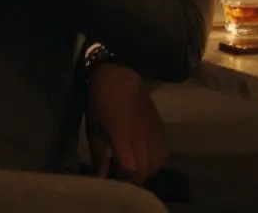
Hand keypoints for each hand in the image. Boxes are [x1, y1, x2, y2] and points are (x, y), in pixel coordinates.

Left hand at [86, 63, 168, 185]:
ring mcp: (153, 132)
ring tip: (135, 167)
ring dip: (147, 171)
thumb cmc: (101, 102)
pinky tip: (146, 157)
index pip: (131, 169)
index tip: (112, 180)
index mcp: (122, 138)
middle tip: (122, 176)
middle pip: (146, 169)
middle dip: (134, 179)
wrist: (120, 76)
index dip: (123, 180)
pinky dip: (157, 160)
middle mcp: (142, 138)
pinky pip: (164, 151)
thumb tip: (101, 177)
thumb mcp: (93, 130)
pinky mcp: (160, 127)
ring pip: (157, 162)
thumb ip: (98, 156)